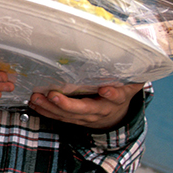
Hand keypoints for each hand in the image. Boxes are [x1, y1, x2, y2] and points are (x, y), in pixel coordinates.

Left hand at [28, 83, 142, 129]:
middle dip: (67, 105)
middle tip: (53, 95)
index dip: (112, 94)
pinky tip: (34, 104)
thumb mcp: (131, 83)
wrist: (116, 116)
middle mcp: (100, 110)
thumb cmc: (121, 92)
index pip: (117, 97)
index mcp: (116, 99)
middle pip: (84, 110)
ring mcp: (86, 117)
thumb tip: (138, 52)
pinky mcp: (75, 120)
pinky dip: (46, 111)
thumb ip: (132, 72)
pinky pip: (59, 117)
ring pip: (67, 116)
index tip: (105, 90)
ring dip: (50, 108)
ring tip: (36, 98)